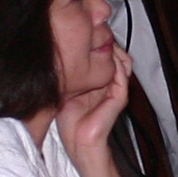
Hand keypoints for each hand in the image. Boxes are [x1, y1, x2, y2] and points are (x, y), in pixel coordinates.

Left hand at [55, 39, 130, 165]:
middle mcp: (112, 84)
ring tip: (100, 42)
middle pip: (118, 55)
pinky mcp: (119, 97)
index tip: (88, 32)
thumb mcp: (66, 91)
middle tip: (96, 34)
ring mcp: (117, 90)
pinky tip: (103, 57)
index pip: (108, 56)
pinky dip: (114, 63)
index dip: (101, 43)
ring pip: (123, 62)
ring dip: (113, 50)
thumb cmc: (71, 122)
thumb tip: (54, 57)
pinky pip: (122, 75)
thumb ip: (68, 75)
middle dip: (108, 43)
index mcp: (102, 82)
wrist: (80, 143)